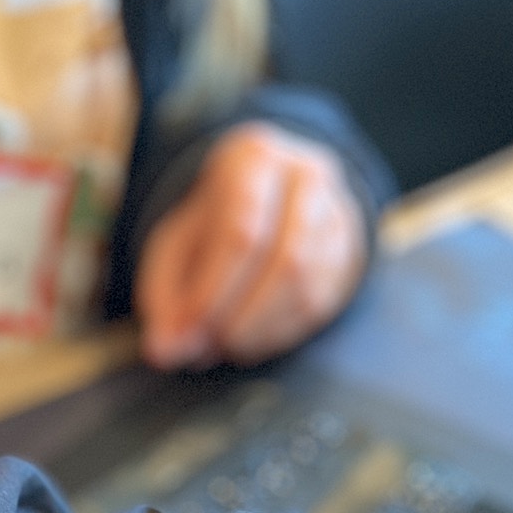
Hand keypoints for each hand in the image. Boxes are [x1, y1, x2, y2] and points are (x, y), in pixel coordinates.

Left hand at [137, 122, 367, 369]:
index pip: (242, 229)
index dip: (215, 291)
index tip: (190, 333)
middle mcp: (305, 176)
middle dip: (243, 316)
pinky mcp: (347, 251)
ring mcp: (335, 212)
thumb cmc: (213, 223)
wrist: (267, 201)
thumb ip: (166, 299)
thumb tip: (165, 353)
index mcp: (253, 159)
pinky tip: (252, 342)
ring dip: (262, 330)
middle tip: (211, 349)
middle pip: (287, 257)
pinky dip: (280, 334)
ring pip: (308, 284)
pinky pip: (320, 304)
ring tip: (227, 347)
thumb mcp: (175, 247)